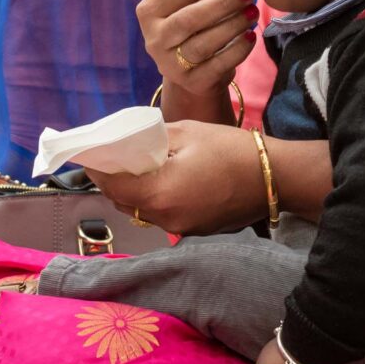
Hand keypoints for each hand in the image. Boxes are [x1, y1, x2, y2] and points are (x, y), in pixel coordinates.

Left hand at [82, 120, 263, 235]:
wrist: (275, 177)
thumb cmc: (232, 150)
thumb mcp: (187, 132)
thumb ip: (153, 139)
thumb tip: (133, 142)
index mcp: (159, 193)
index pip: (112, 186)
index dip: (97, 170)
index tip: (89, 154)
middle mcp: (165, 218)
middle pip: (124, 203)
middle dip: (113, 182)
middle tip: (110, 158)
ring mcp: (180, 228)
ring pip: (143, 211)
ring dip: (134, 192)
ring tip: (135, 168)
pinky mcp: (194, 230)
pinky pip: (163, 215)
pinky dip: (155, 200)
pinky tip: (162, 181)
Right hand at [134, 0, 257, 105]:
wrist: (191, 71)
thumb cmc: (195, 26)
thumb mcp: (190, 4)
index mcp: (149, 10)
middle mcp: (154, 38)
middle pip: (191, 17)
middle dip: (225, 2)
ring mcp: (170, 64)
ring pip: (204, 42)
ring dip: (233, 25)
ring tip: (253, 12)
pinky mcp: (192, 82)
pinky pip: (218, 64)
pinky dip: (238, 49)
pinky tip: (251, 36)